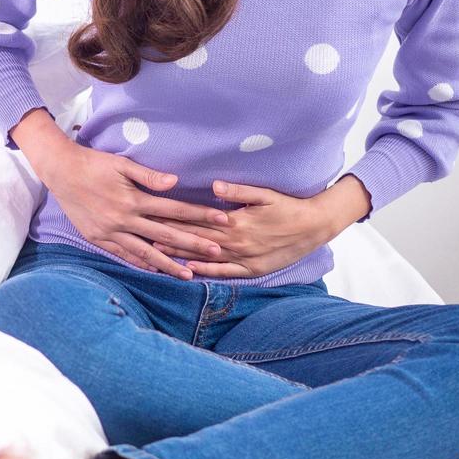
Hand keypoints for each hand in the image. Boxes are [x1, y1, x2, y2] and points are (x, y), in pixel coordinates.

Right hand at [41, 146, 233, 280]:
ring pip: (145, 252)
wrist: (61, 172)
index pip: (175, 210)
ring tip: (189, 275)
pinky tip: (155, 270)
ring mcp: (110, 232)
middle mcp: (124, 219)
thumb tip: (175, 182)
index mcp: (133, 199)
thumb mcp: (121, 164)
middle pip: (166, 235)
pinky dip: (140, 264)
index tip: (222, 221)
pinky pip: (123, 255)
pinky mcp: (98, 238)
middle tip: (217, 253)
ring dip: (168, 264)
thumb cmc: (93, 164)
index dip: (200, 215)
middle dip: (193, 245)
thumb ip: (148, 176)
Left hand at [147, 180, 347, 278]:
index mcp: (237, 221)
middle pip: (197, 239)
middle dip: (171, 236)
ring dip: (182, 256)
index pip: (198, 219)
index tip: (153, 214)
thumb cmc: (288, 206)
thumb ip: (238, 191)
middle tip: (144, 233)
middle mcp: (238, 242)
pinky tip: (190, 271)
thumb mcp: (265, 194)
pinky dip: (207, 272)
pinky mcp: (253, 270)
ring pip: (207, 257)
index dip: (175, 217)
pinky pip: (225, 273)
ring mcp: (245, 258)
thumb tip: (214, 186)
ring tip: (157, 254)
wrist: (314, 227)